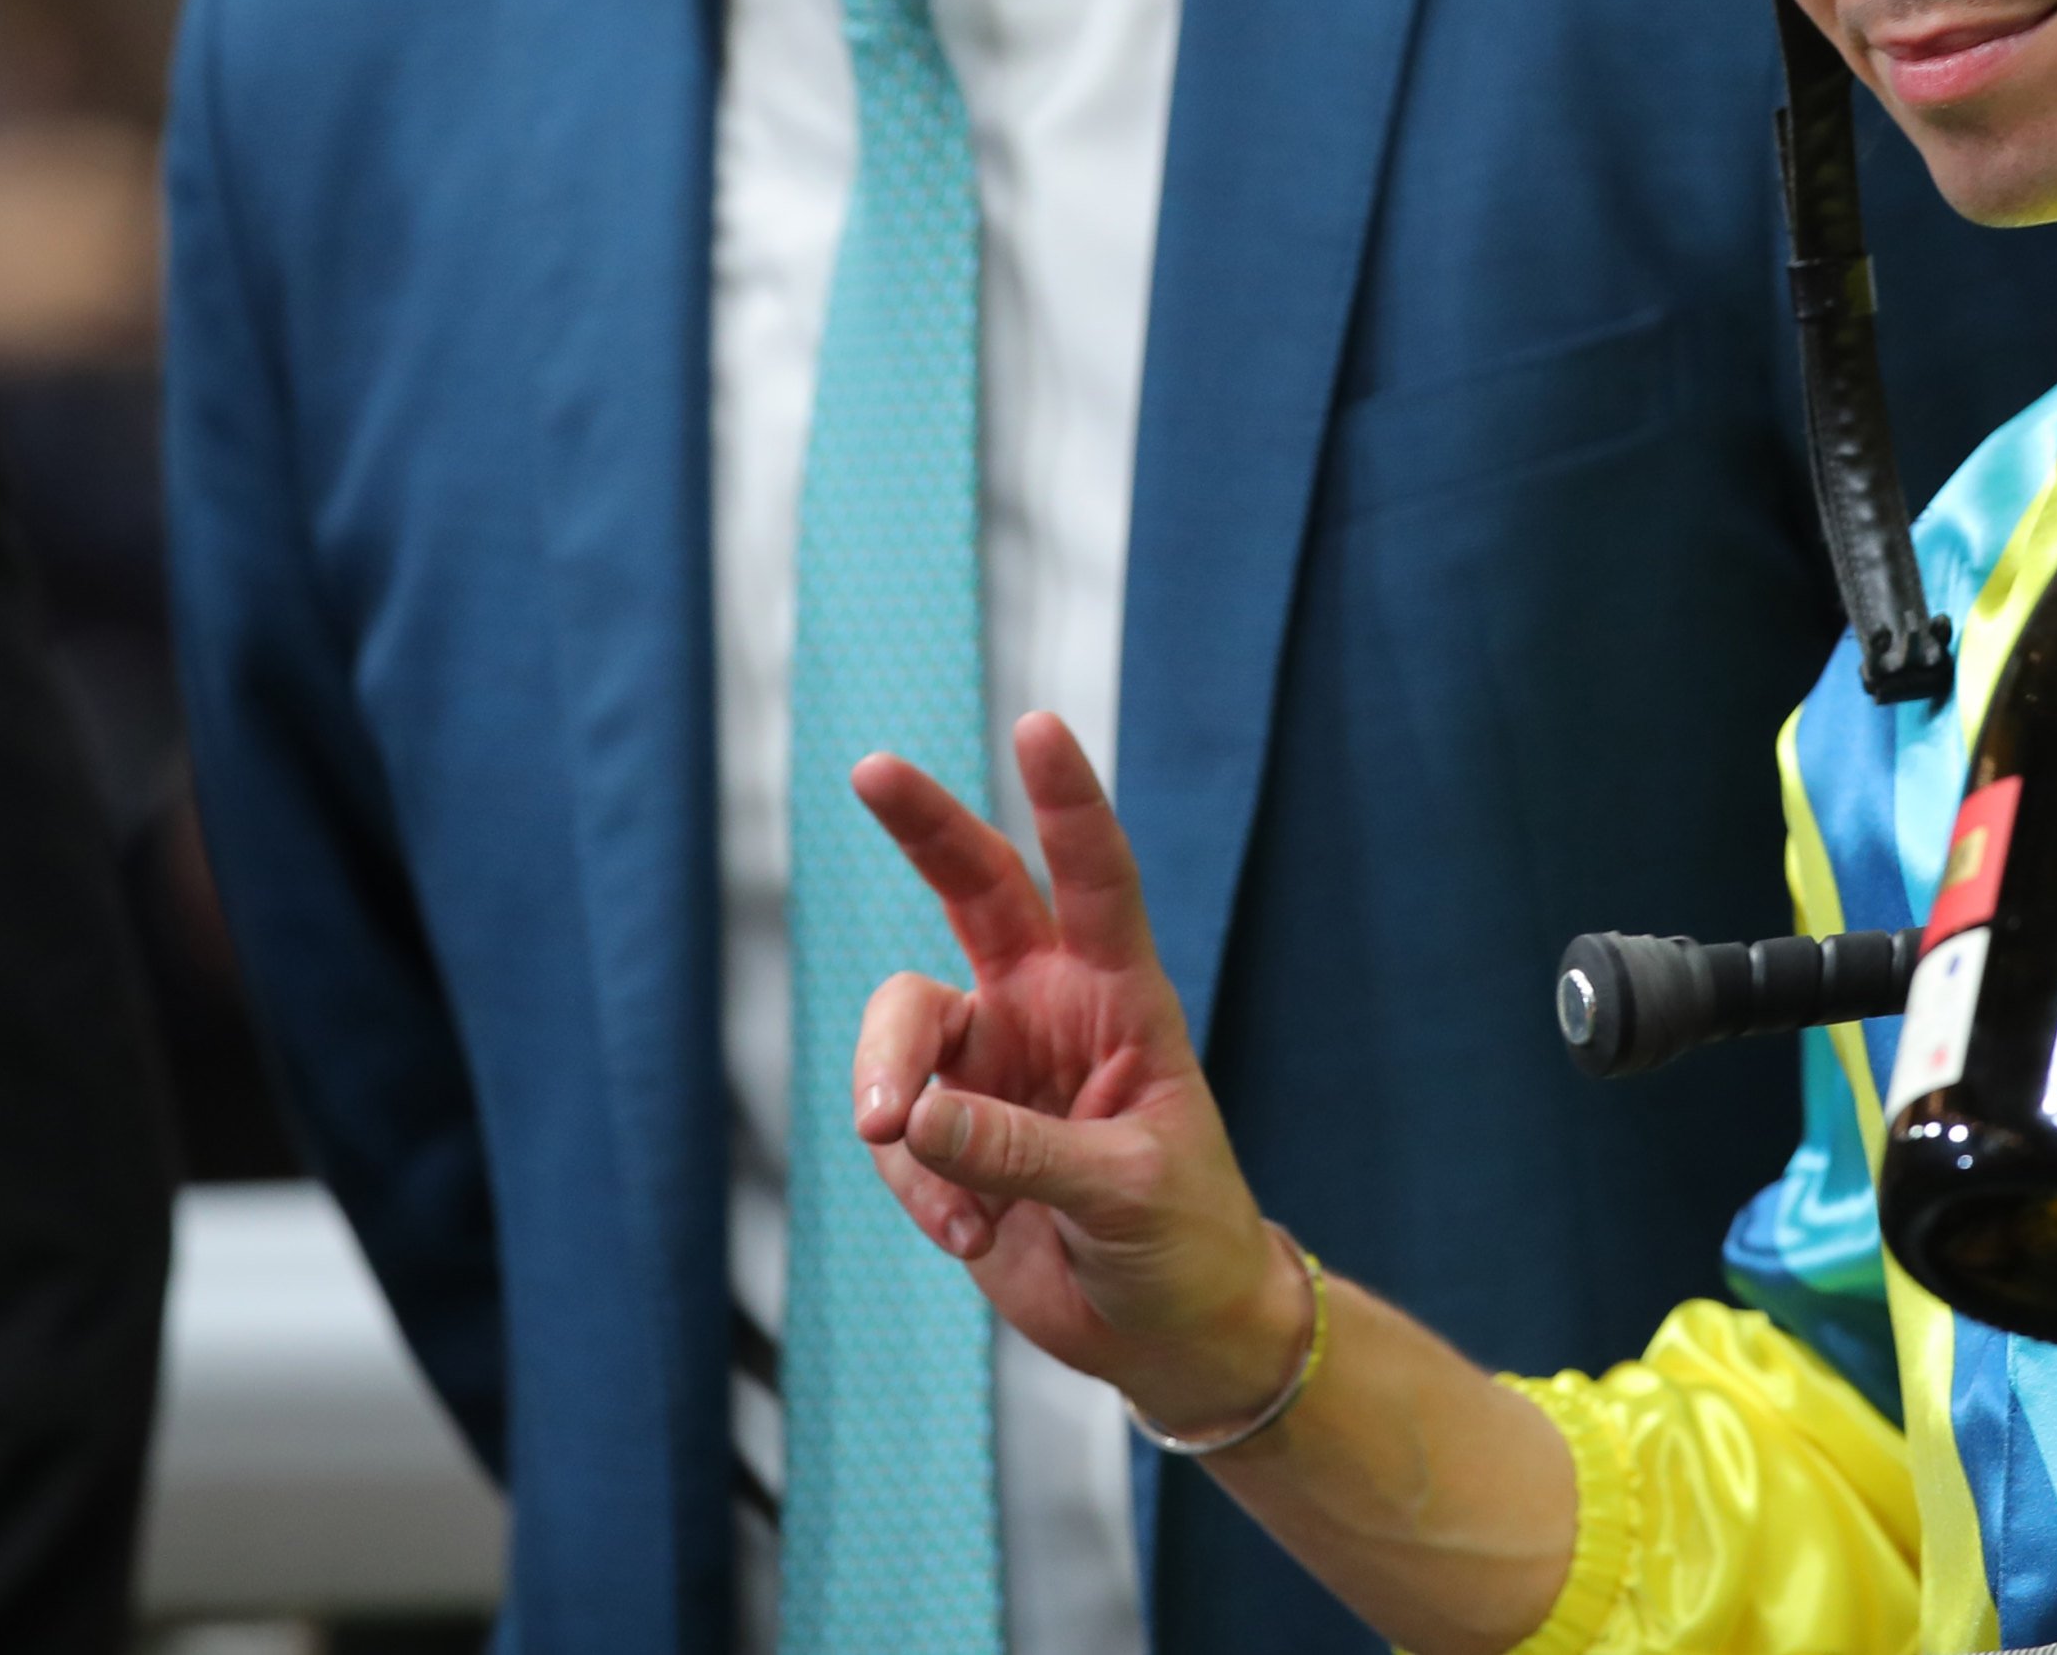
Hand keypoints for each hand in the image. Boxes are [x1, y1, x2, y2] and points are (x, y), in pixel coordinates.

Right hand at [850, 714, 1315, 1440]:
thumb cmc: (1184, 1239)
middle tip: (872, 768)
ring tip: (928, 1180)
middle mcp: (1049, 1009)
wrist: (1167, 1331)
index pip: (1098, 879)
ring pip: (903, 1033)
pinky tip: (972, 1237)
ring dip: (893, 1097)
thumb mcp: (1125, 1190)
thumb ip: (1021, 1150)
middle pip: (973, 890)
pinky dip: (918, 1188)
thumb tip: (911, 1118)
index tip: (1038, 724)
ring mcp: (992, 1067)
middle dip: (923, 826)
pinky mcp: (948, 1134)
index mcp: (1123, 998)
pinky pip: (897, 1136)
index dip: (1068, 803)